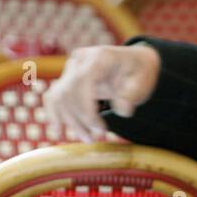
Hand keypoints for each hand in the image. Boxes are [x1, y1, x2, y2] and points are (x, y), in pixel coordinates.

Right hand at [42, 44, 160, 140]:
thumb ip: (132, 95)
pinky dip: (55, 114)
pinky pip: (53, 97)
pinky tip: (59, 132)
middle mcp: (81, 59)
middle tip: (96, 138)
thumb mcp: (143, 82)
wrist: (133, 64)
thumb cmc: (138, 73)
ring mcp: (71, 68)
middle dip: (79, 119)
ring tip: (87, 139)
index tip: (100, 128)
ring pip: (59, 97)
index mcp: (99, 57)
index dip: (86, 107)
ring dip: (69, 121)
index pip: (82, 81)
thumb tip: (122, 110)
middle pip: (68, 91)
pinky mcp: (66, 79)